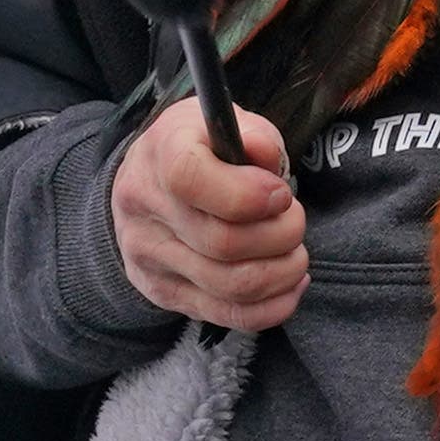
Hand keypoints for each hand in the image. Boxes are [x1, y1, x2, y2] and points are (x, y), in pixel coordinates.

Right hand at [109, 95, 305, 329]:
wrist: (148, 181)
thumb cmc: (199, 149)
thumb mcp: (226, 124)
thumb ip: (254, 135)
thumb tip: (266, 155)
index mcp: (158, 156)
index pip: (190, 179)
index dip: (248, 193)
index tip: (280, 193)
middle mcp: (145, 209)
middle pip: (224, 242)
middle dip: (281, 234)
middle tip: (294, 219)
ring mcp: (150, 257)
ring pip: (232, 286)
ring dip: (283, 272)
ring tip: (294, 252)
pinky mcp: (164, 292)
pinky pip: (230, 315)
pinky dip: (274, 305)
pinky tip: (289, 282)